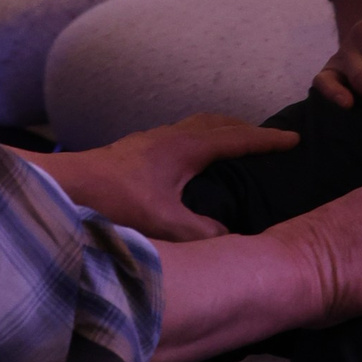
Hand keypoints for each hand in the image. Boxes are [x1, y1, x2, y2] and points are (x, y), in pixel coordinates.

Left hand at [36, 115, 296, 241]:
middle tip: (272, 139)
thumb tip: (228, 238)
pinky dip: (202, 139)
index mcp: (186, 147)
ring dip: (223, 131)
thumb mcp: (162, 222)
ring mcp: (154, 139)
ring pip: (199, 125)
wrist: (65, 185)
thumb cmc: (112, 199)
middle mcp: (172, 136)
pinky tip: (194, 162)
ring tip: (239, 144)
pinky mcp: (139, 149)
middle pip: (220, 123)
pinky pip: (183, 134)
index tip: (296, 139)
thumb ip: (200, 231)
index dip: (269, 140)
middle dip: (249, 129)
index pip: (238, 138)